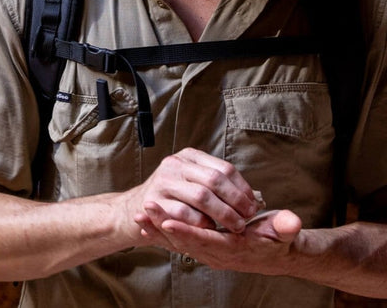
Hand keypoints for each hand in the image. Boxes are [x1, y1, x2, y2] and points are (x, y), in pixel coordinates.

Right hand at [123, 148, 260, 235]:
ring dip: (223, 214)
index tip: (253, 204)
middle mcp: (175, 164)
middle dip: (235, 201)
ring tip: (235, 226)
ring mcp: (163, 182)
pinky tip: (210, 230)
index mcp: (189, 156)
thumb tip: (251, 198)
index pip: (223, 168)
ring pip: (201, 196)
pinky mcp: (154, 201)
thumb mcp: (191, 182)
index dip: (242, 188)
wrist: (133, 211)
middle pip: (214, 180)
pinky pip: (184, 214)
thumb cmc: (171, 200)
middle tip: (247, 218)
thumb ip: (215, 185)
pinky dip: (201, 224)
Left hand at [138, 206, 303, 274]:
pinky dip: (161, 235)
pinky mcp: (203, 247)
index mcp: (234, 248)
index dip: (187, 231)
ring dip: (157, 230)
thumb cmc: (278, 240)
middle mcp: (217, 253)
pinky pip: (178, 242)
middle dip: (162, 226)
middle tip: (144, 210)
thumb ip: (285, 227)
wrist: (276, 254)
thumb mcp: (285, 232)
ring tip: (139, 216)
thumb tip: (291, 222)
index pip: (206, 240)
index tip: (167, 221)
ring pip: (178, 242)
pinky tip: (146, 226)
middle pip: (185, 241)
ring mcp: (208, 252)